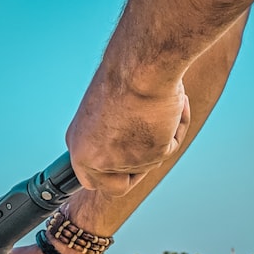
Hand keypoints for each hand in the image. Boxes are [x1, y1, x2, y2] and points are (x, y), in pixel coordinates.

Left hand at [66, 74, 190, 196]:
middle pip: (116, 186)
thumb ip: (110, 134)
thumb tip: (125, 145)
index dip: (112, 174)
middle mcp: (93, 159)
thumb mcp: (105, 110)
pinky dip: (176, 126)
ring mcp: (120, 162)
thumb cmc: (124, 77)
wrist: (141, 66)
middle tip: (149, 143)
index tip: (126, 167)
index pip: (91, 179)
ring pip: (148, 164)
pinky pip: (170, 147)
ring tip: (156, 105)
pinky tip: (171, 105)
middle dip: (135, 173)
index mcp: (78, 146)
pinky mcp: (148, 158)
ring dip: (158, 137)